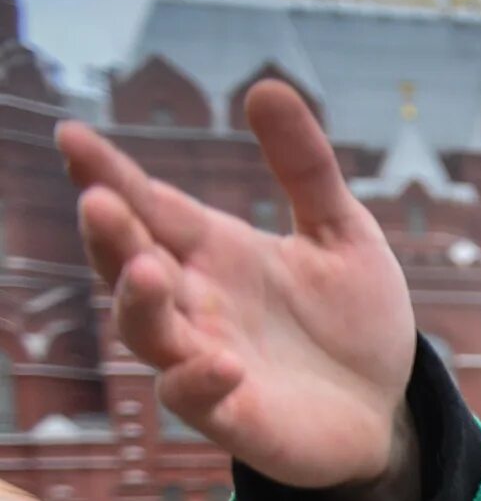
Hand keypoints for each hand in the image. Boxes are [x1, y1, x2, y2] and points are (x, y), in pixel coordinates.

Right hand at [58, 80, 418, 500]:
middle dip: (109, 234)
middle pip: (129, 263)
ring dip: (138, 302)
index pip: (150, 205)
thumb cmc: (353, 323)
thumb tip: (267, 85)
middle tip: (100, 200)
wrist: (388, 407)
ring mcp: (206, 359)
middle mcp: (196, 302)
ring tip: (146, 270)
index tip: (72, 137)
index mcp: (214, 251)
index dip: (109, 173)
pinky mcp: (233, 414)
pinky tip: (224, 363)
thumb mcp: (343, 234)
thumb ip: (306, 168)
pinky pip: (197, 399)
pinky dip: (201, 380)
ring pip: (146, 330)